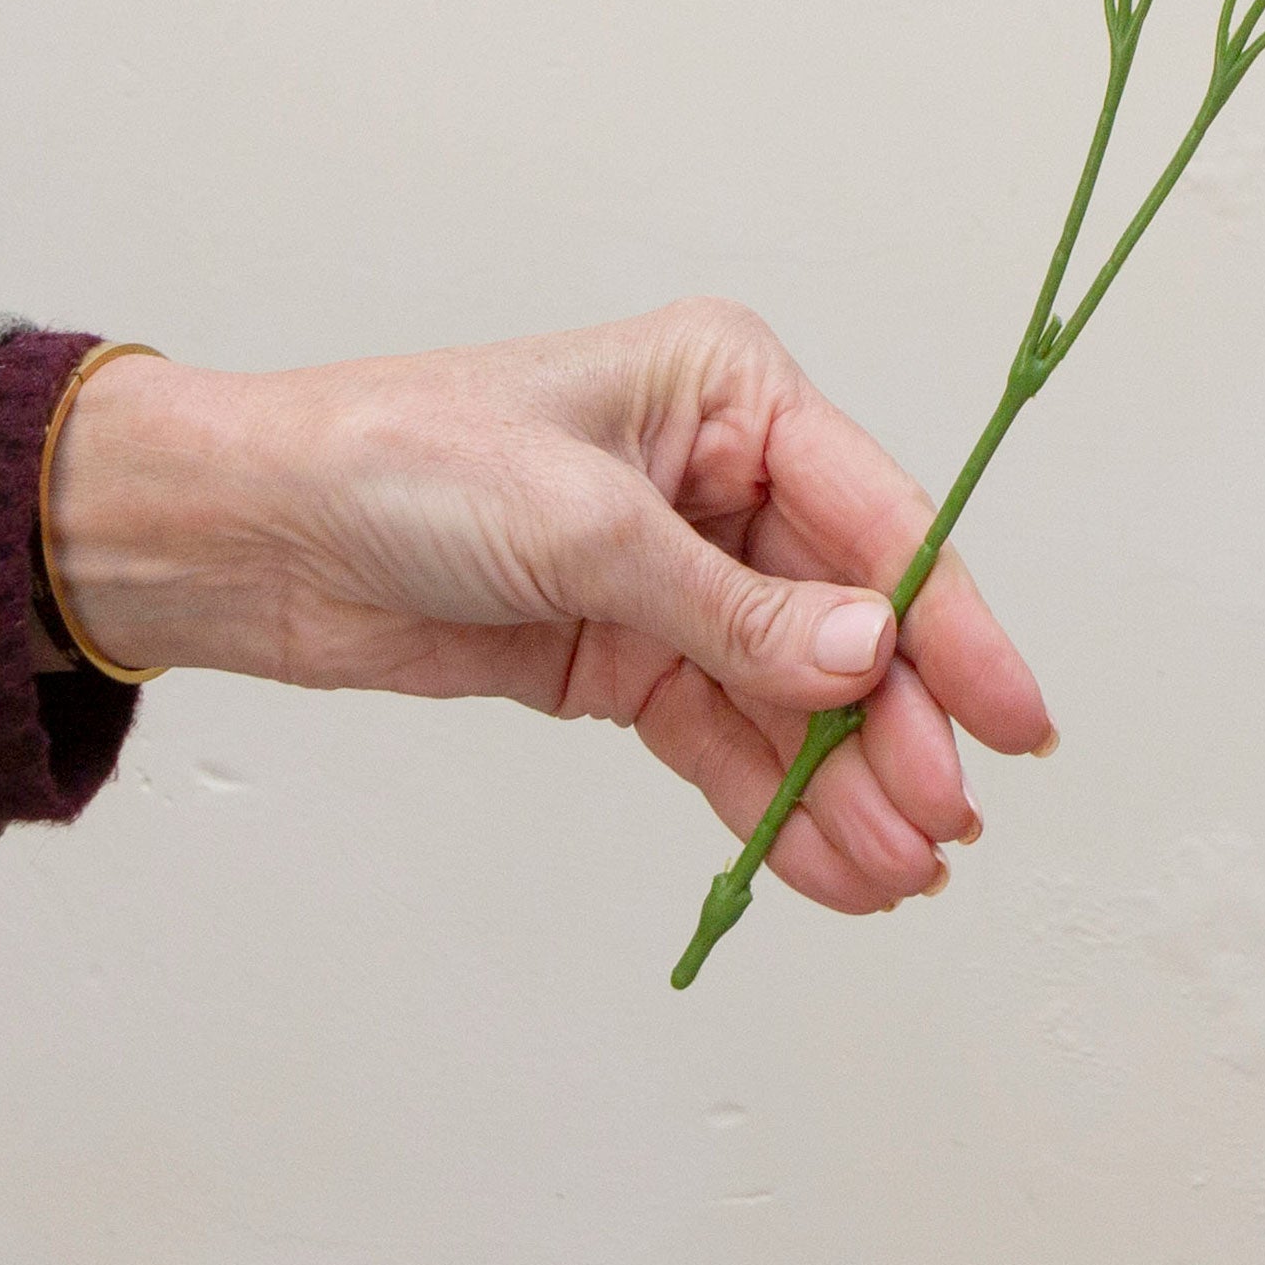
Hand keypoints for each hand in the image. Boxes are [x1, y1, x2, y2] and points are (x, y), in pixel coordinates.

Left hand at [43, 299, 1054, 914]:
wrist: (251, 534)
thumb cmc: (398, 463)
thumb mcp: (581, 527)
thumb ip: (733, 608)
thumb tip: (864, 663)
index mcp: (726, 391)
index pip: (873, 517)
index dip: (949, 624)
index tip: (1013, 718)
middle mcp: (717, 477)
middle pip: (843, 619)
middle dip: (894, 727)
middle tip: (944, 824)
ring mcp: (672, 573)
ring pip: (789, 694)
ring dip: (842, 785)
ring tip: (896, 873)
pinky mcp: (620, 654)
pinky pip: (722, 736)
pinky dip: (772, 802)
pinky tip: (827, 867)